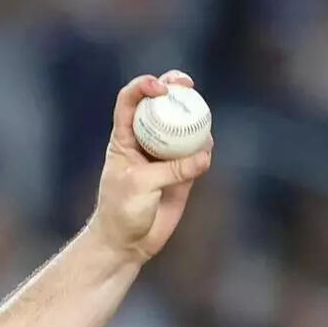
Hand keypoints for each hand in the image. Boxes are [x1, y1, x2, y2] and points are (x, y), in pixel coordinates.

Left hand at [89, 70, 213, 261]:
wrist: (128, 242)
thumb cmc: (121, 211)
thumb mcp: (140, 185)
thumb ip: (171, 169)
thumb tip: (204, 156)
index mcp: (124, 138)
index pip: (129, 102)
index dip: (141, 87)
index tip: (158, 88)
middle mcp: (145, 141)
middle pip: (159, 105)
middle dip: (173, 87)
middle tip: (185, 84)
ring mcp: (165, 155)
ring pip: (182, 125)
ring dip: (193, 113)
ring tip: (201, 110)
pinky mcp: (183, 172)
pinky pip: (198, 152)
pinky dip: (204, 146)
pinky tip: (206, 147)